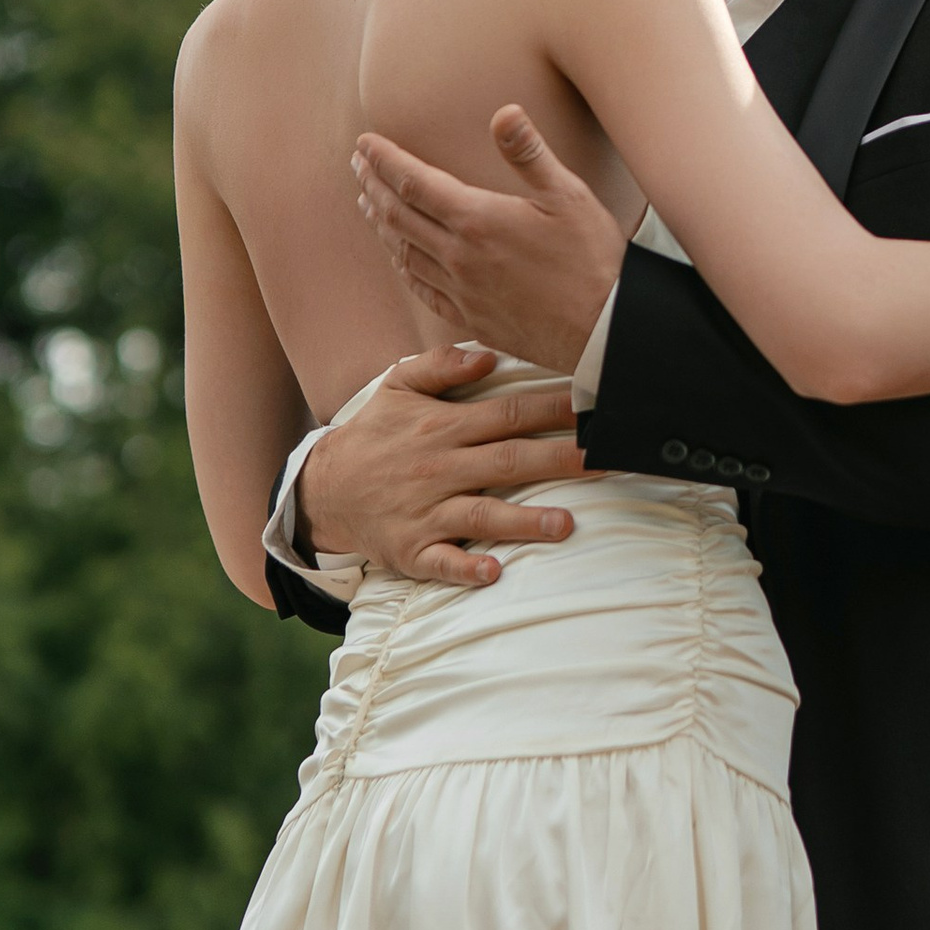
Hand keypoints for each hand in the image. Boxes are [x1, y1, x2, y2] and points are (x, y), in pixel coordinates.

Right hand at [294, 345, 586, 591]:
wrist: (323, 489)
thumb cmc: (374, 435)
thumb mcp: (397, 387)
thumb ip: (440, 366)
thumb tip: (488, 356)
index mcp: (442, 427)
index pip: (507, 414)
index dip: (553, 410)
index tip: (594, 407)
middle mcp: (439, 469)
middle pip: (509, 461)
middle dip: (560, 459)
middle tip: (606, 460)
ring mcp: (426, 512)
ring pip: (482, 515)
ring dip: (524, 521)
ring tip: (565, 524)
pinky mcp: (412, 550)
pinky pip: (442, 562)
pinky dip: (466, 568)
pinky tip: (493, 572)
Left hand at [352, 107, 626, 373]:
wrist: (605, 330)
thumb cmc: (593, 260)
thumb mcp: (569, 196)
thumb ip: (530, 154)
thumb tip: (504, 112)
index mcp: (477, 219)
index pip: (413, 181)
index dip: (384, 159)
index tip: (364, 143)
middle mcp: (459, 256)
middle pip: (398, 215)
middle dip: (373, 185)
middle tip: (358, 166)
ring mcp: (461, 290)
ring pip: (404, 252)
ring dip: (382, 224)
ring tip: (369, 204)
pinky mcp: (471, 317)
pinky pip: (422, 289)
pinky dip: (403, 266)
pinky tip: (400, 258)